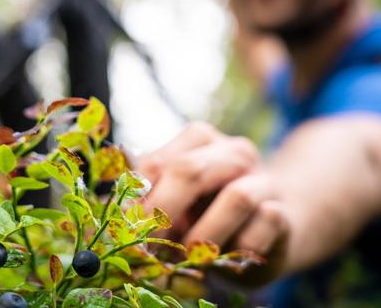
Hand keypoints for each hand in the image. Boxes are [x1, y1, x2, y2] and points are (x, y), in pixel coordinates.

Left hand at [138, 122, 290, 283]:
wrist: (269, 228)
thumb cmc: (209, 213)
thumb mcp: (176, 201)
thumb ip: (149, 199)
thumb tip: (114, 213)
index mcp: (198, 140)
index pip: (157, 162)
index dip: (138, 200)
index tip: (126, 231)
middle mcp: (232, 151)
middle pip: (191, 170)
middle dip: (165, 212)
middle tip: (150, 247)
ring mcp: (263, 178)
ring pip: (236, 197)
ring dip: (206, 234)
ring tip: (191, 255)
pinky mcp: (283, 211)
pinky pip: (266, 224)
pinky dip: (243, 246)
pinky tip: (232, 255)